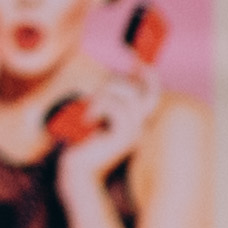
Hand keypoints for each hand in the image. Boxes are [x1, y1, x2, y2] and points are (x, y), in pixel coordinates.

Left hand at [50, 68, 151, 201]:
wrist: (76, 170)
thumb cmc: (83, 142)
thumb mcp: (97, 117)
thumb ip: (110, 101)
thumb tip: (117, 78)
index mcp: (137, 123)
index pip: (151, 94)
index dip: (148, 75)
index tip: (136, 57)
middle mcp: (140, 128)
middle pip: (135, 90)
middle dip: (111, 85)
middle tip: (92, 99)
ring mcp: (135, 133)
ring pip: (124, 96)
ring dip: (101, 97)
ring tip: (88, 111)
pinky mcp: (124, 137)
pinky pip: (114, 107)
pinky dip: (98, 107)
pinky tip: (87, 120)